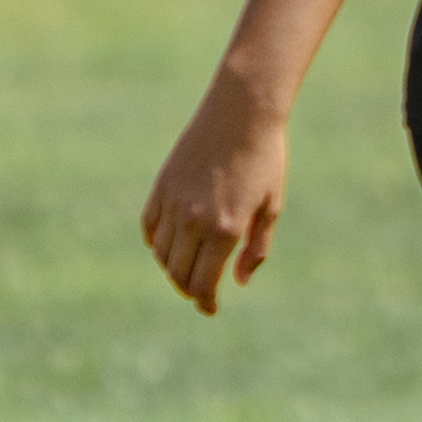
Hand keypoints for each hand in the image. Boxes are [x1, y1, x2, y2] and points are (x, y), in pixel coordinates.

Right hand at [142, 67, 297, 314]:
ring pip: (161, 254)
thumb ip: (256, 250)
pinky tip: (169, 245)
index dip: (206, 302)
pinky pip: (150, 227)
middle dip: (189, 290)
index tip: (210, 308)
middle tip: (200, 292)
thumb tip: (238, 283)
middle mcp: (195, 221)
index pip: (204, 284)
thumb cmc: (265, 159)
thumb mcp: (271, 207)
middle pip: (178, 275)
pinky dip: (156, 243)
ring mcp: (174, 203)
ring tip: (187, 268)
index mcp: (226, 230)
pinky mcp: (162, 186)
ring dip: (172, 268)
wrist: (241, 113)